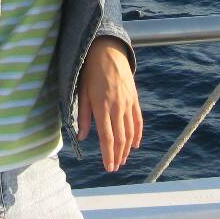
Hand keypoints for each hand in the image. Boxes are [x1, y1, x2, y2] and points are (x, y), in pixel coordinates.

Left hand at [77, 36, 141, 171]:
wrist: (107, 51)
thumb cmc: (90, 71)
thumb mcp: (82, 92)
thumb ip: (82, 115)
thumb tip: (81, 137)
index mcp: (102, 105)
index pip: (107, 136)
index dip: (108, 154)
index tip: (108, 167)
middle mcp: (117, 106)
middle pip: (120, 137)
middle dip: (118, 155)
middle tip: (115, 167)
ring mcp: (128, 102)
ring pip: (130, 131)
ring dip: (127, 147)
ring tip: (122, 159)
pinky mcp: (134, 98)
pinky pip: (138, 120)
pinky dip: (138, 134)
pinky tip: (135, 144)